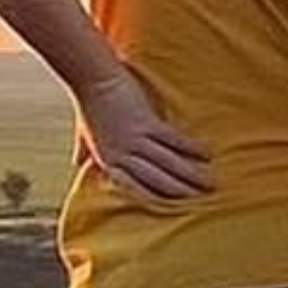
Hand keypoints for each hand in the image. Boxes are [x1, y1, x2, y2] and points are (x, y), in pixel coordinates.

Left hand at [79, 73, 212, 203]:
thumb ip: (84, 151)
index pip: (136, 187)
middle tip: (202, 201)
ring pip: (168, 163)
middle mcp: (122, 155)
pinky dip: (191, 147)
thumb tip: (77, 162)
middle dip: (180, 192)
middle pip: (156, 179)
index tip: (174, 209)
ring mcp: (134, 139)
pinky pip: (172, 139)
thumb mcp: (84, 134)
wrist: (91, 78)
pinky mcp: (145, 122)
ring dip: (191, 174)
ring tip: (210, 183)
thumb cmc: (88, 104)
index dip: (156, 198)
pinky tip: (207, 154)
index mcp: (108, 161)